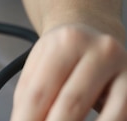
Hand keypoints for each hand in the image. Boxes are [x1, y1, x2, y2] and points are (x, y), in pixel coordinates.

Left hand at [12, 23, 126, 120]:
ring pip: (108, 116)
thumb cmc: (62, 54)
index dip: (26, 119)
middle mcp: (101, 51)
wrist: (95, 31)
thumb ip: (29, 96)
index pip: (39, 93)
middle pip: (70, 104)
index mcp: (67, 43)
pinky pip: (122, 116)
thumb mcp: (39, 63)